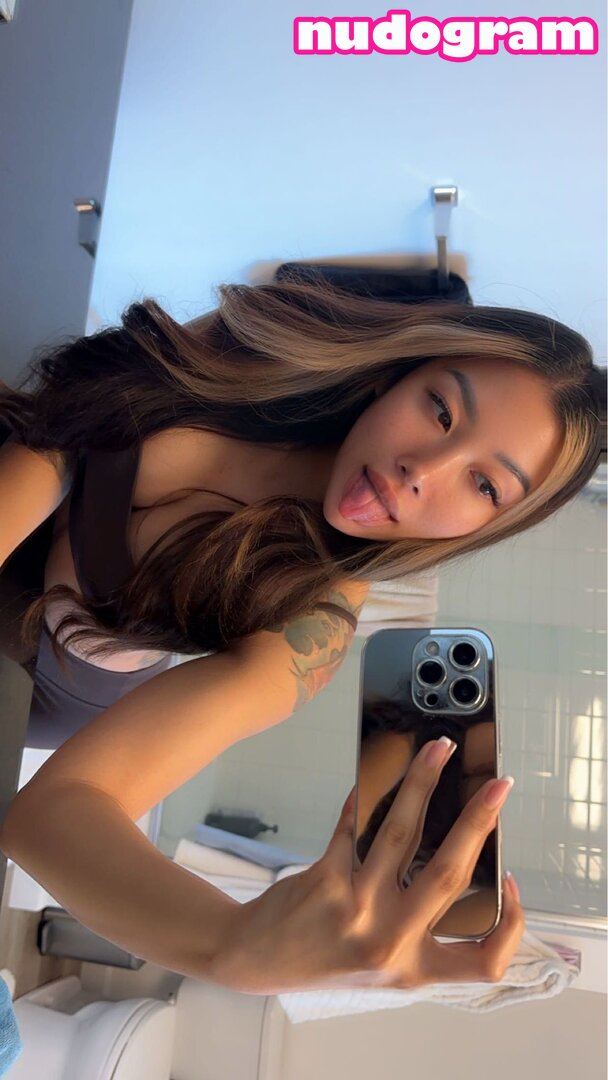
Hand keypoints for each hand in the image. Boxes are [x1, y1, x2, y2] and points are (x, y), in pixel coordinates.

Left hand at [213, 739, 523, 994]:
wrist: (259, 958)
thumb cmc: (327, 956)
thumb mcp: (384, 964)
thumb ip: (420, 929)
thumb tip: (456, 857)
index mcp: (414, 967)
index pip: (483, 962)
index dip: (511, 925)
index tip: (512, 884)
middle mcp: (390, 941)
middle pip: (449, 873)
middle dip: (479, 820)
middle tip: (498, 785)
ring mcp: (357, 908)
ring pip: (402, 834)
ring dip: (424, 782)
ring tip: (437, 751)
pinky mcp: (326, 878)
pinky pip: (355, 825)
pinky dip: (367, 794)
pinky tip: (375, 771)